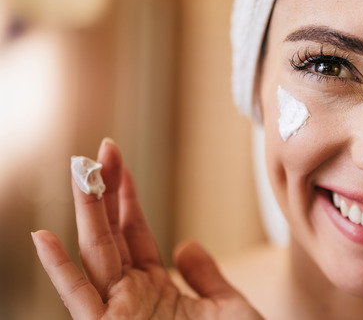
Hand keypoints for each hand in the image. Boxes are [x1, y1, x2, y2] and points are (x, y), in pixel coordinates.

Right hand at [32, 138, 263, 318]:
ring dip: (86, 216)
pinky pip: (81, 299)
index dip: (126, 197)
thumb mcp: (226, 307)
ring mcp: (121, 315)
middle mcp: (132, 299)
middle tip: (99, 150)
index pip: (135, 233)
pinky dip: (61, 271)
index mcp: (156, 290)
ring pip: (96, 256)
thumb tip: (185, 244)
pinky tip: (44, 237)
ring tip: (79, 171)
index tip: (118, 160)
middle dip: (104, 193)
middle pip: (112, 236)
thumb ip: (205, 275)